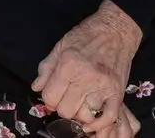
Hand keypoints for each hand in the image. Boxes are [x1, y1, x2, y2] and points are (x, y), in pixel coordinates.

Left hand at [33, 1, 142, 135]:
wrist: (116, 29)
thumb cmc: (87, 35)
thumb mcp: (61, 45)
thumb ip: (46, 68)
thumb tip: (36, 87)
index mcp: (68, 64)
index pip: (50, 97)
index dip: (49, 99)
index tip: (53, 95)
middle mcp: (85, 77)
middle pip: (66, 110)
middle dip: (63, 107)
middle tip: (67, 98)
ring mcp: (103, 86)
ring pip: (85, 116)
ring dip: (80, 113)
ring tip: (80, 104)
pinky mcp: (118, 92)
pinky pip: (108, 118)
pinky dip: (98, 124)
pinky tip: (92, 120)